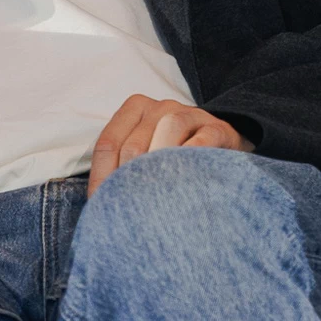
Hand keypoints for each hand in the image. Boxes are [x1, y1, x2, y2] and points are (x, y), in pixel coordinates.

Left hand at [88, 94, 255, 193]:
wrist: (223, 148)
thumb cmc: (173, 158)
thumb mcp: (144, 155)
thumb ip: (120, 169)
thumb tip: (98, 203)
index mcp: (135, 109)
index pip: (107, 144)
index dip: (102, 179)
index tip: (103, 208)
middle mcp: (161, 107)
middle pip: (134, 145)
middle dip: (129, 182)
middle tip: (130, 213)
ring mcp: (191, 114)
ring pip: (167, 131)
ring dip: (159, 168)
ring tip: (155, 199)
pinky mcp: (218, 128)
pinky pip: (201, 142)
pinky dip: (190, 160)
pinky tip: (185, 183)